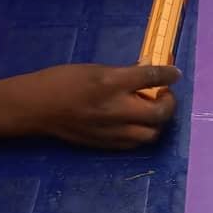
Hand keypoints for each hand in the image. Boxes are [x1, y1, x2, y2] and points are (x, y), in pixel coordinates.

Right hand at [19, 64, 181, 148]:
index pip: (150, 77)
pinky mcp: (106, 144)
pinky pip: (135, 144)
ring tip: (152, 112)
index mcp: (112, 83)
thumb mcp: (95, 69)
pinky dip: (142, 133)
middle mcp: (116, 109)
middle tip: (165, 96)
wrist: (37, 107)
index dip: (168, 75)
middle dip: (169, 104)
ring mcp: (112, 130)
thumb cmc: (62, 80)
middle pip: (159, 113)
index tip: (176, 74)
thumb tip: (146, 67)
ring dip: (158, 122)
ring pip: (151, 134)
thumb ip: (123, 72)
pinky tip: (137, 124)